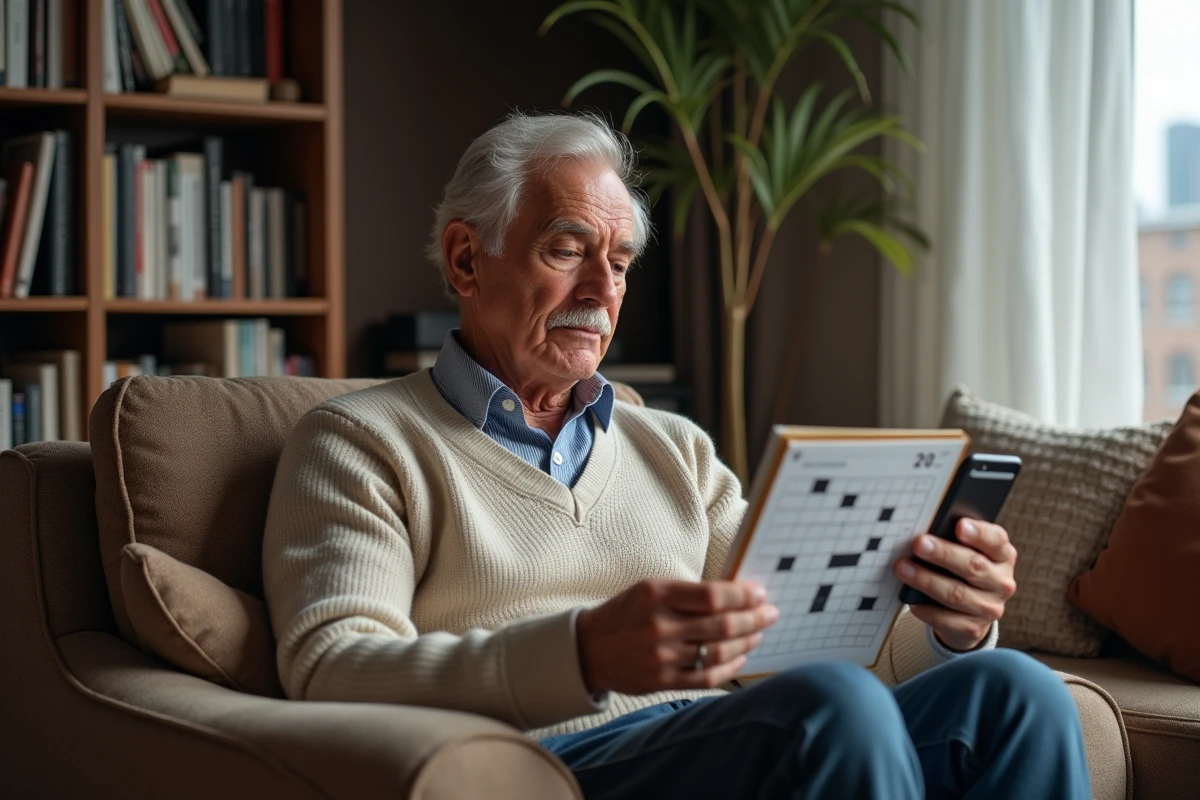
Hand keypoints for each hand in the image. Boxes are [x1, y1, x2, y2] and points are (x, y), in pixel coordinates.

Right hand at [575, 579, 779, 694]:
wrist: (587, 649)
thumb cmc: (625, 613)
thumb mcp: (649, 590)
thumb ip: (687, 593)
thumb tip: (734, 595)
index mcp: (656, 594)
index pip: (712, 595)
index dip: (742, 595)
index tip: (760, 594)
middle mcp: (659, 625)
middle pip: (720, 624)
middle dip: (753, 618)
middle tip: (770, 614)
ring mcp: (661, 656)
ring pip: (718, 651)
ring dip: (745, 642)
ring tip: (757, 634)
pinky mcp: (662, 680)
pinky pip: (706, 677)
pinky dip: (730, 668)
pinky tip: (740, 658)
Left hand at [894, 519, 1017, 651]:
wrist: (970, 611)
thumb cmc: (962, 570)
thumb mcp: (967, 551)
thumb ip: (954, 541)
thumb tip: (925, 533)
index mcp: (1003, 556)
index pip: (996, 541)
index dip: (979, 533)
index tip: (959, 525)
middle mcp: (1001, 582)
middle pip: (973, 566)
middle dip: (943, 554)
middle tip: (918, 544)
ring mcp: (989, 608)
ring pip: (957, 594)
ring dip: (927, 580)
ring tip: (903, 568)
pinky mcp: (973, 628)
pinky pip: (947, 620)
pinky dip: (927, 609)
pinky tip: (912, 601)